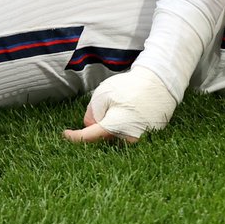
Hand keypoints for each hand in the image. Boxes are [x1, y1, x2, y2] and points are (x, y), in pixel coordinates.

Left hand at [63, 65, 177, 143]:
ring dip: (111, 129)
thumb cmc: (129, 87)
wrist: (159, 82)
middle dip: (97, 130)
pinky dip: (124, 128)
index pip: (88, 138)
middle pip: (104, 140)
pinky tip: (127, 112)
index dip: (74, 137)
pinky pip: (130, 135)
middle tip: (98, 113)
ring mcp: (140, 140)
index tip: (65, 134)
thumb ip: (92, 113)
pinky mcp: (149, 136)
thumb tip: (91, 125)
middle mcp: (127, 140)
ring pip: (117, 138)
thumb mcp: (102, 95)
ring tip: (118, 109)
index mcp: (113, 129)